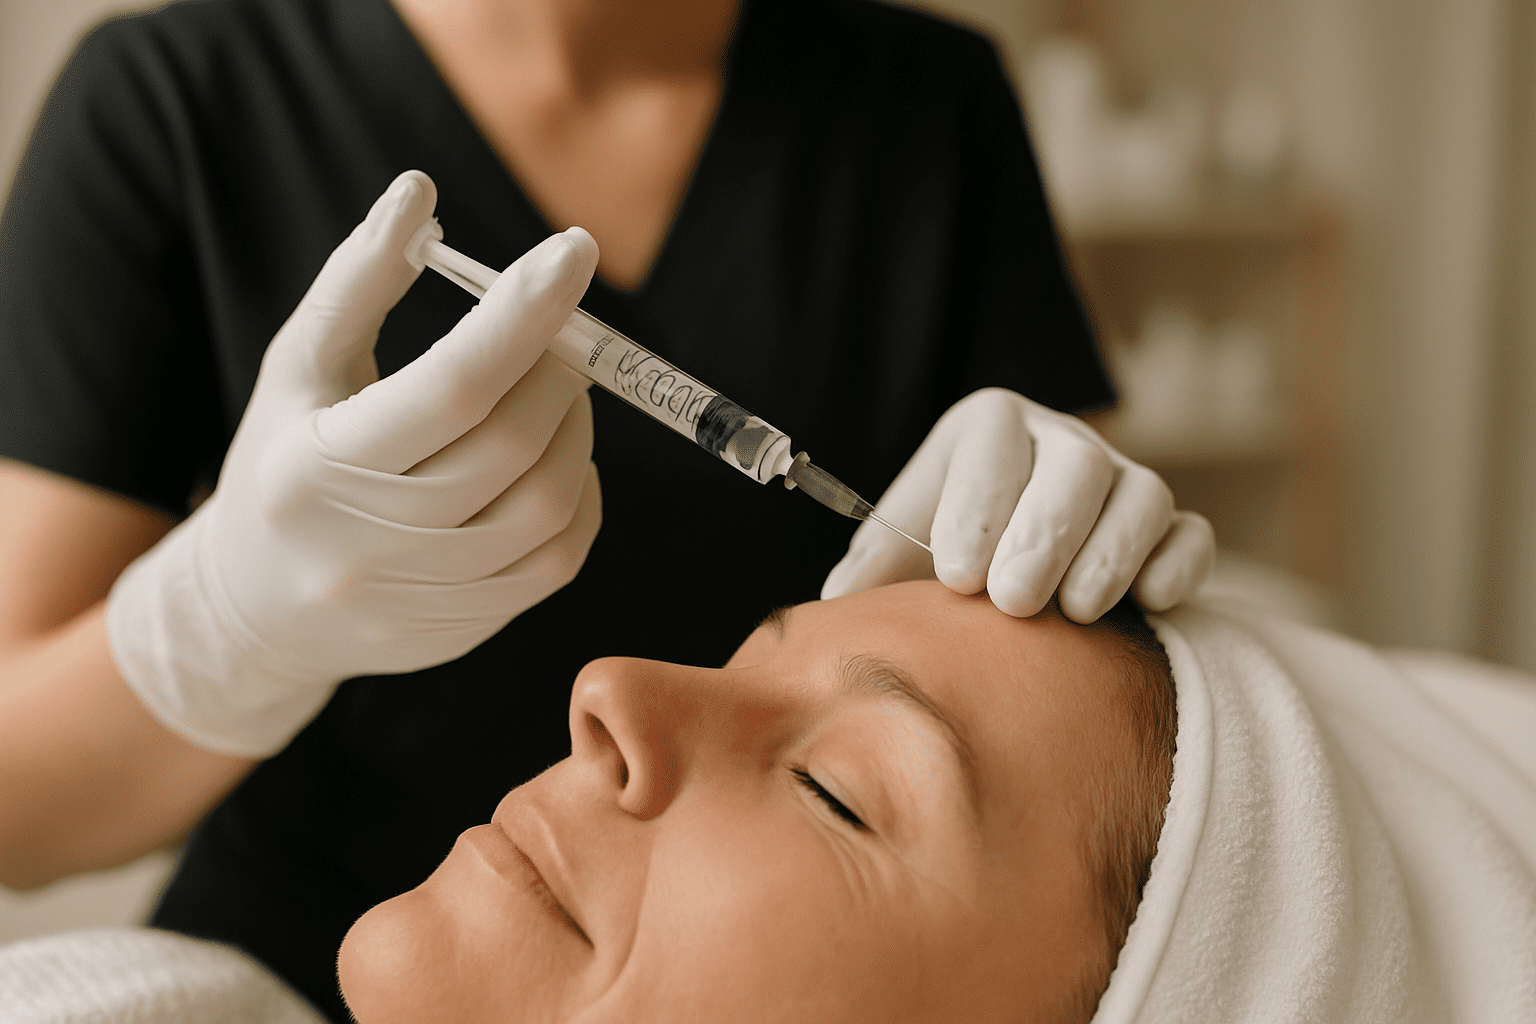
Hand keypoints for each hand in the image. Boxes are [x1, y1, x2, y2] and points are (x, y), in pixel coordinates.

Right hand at [106, 171, 602, 756]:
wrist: (258, 610)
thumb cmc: (284, 462)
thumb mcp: (297, 367)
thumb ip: (357, 279)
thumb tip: (420, 191)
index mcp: (319, 468)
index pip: (451, 386)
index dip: (523, 314)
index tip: (573, 250)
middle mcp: (371, 543)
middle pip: (512, 445)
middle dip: (559, 369)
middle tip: (565, 333)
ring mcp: (424, 597)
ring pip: (549, 504)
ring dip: (577, 428)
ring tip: (558, 390)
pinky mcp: (468, 630)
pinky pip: (561, 556)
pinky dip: (580, 492)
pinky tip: (555, 458)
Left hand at [821, 388, 1212, 620]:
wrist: (1006, 577)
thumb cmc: (945, 558)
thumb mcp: (898, 549)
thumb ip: (871, 568)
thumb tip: (837, 602)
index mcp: (988, 428)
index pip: (995, 438)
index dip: (981, 503)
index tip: (957, 576)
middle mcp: (1062, 443)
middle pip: (1077, 465)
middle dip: (1046, 535)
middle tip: (1012, 601)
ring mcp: (1124, 483)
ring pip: (1142, 495)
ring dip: (1110, 555)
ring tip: (1072, 613)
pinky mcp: (1171, 529)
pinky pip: (1191, 536)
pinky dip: (1177, 567)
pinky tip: (1147, 603)